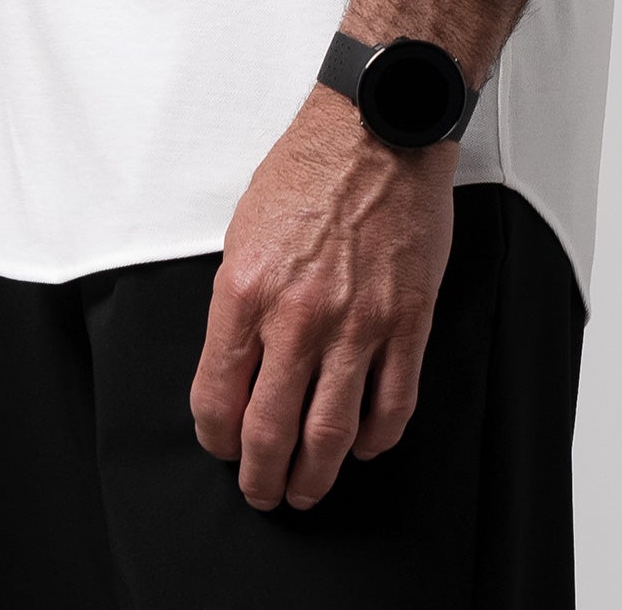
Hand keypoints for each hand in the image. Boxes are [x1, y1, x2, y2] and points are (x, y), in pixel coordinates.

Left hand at [190, 84, 455, 510]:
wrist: (377, 130)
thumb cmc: (310, 170)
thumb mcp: (245, 231)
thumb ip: (239, 303)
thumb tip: (236, 365)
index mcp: (245, 290)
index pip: (216, 396)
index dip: (216, 438)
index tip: (221, 447)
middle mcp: (297, 315)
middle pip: (270, 431)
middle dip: (260, 477)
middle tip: (262, 491)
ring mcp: (357, 324)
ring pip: (330, 435)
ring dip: (315, 477)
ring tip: (307, 489)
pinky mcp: (406, 322)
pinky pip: (391, 406)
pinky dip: (373, 440)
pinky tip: (362, 445)